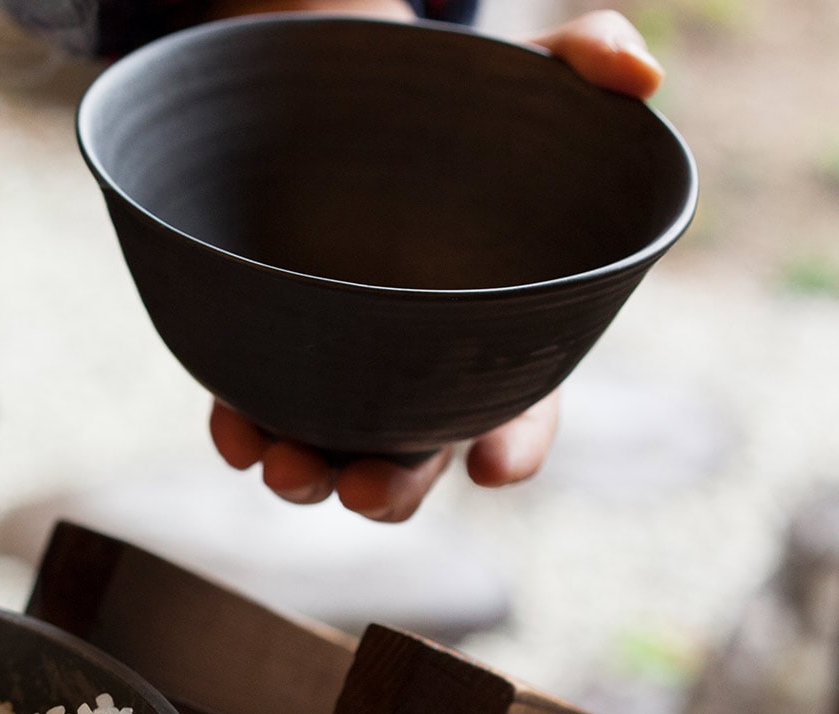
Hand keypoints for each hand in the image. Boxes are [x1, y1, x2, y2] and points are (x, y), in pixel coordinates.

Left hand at [210, 9, 663, 520]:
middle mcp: (419, 375)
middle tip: (365, 489)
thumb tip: (640, 75)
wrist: (356, 108)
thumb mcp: (529, 80)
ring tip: (286, 467)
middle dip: (392, 488)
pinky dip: (241, 434)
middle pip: (415, 461)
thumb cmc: (467, 112)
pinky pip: (253, 416)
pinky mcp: (274, 359)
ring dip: (306, 475)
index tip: (495, 467)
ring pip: (329, 456)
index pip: (521, 413)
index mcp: (500, 336)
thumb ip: (588, 62)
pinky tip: (235, 433)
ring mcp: (343, 377)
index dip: (515, 446)